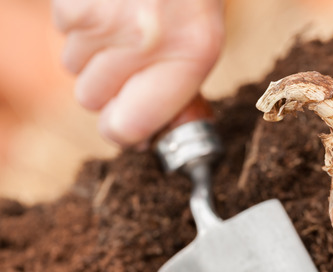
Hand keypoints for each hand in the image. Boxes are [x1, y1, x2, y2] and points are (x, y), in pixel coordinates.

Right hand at [52, 0, 223, 146]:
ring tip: (122, 20)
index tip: (124, 124)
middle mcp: (147, 42)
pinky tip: (106, 2)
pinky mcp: (75, 2)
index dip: (121, 129)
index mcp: (190, 57)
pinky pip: (62, 30)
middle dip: (106, 84)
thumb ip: (170, 88)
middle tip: (127, 58)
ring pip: (73, 65)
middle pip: (92, 99)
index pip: (129, 127)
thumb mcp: (200, 41)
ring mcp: (107, 19)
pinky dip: (79, 21)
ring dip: (92, 51)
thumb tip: (129, 130)